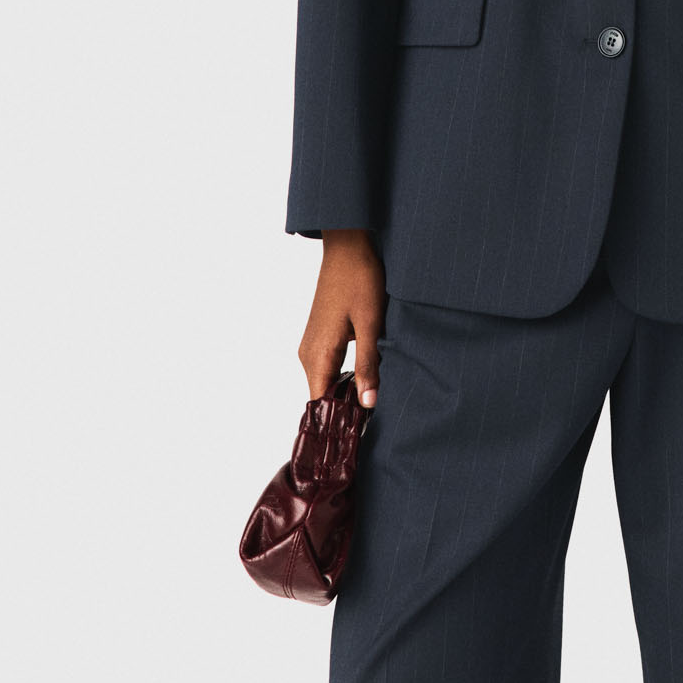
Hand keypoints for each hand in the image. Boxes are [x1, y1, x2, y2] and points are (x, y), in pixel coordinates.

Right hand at [298, 230, 386, 408]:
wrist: (347, 245)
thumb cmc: (359, 279)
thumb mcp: (370, 323)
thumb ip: (368, 364)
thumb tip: (368, 404)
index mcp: (317, 355)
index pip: (320, 405)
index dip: (337, 423)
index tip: (359, 436)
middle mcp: (308, 354)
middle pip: (323, 397)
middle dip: (345, 412)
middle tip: (373, 425)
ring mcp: (312, 344)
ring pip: (326, 382)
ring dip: (346, 394)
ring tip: (372, 407)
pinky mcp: (320, 336)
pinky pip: (328, 367)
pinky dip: (344, 377)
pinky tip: (366, 379)